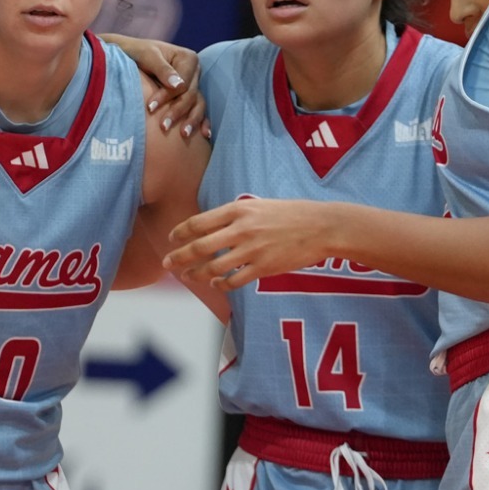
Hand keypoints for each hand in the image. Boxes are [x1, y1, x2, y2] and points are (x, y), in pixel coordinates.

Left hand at [107, 35, 206, 139]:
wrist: (130, 55)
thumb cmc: (137, 52)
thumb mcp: (147, 55)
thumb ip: (162, 69)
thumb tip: (178, 85)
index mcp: (188, 58)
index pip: (183, 81)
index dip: (168, 95)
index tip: (150, 107)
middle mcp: (194, 72)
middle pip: (191, 95)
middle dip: (178, 112)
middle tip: (163, 127)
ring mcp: (194, 85)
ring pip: (197, 104)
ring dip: (192, 120)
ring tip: (183, 135)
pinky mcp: (189, 96)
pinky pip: (198, 110)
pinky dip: (202, 122)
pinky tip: (205, 135)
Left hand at [164, 198, 331, 290]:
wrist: (321, 227)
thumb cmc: (292, 214)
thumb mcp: (260, 205)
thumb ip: (236, 215)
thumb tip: (212, 226)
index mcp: (239, 210)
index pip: (199, 223)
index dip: (181, 232)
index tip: (171, 239)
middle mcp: (241, 229)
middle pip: (199, 247)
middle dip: (178, 257)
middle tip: (167, 264)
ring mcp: (252, 250)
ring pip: (213, 267)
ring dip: (196, 274)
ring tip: (188, 277)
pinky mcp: (263, 268)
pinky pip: (234, 281)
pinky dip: (221, 284)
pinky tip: (216, 284)